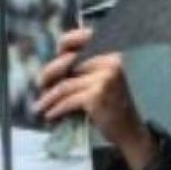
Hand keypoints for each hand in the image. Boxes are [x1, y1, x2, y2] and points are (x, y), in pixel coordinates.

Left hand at [35, 27, 156, 169]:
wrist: (130, 131)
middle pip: (69, 63)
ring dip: (49, 97)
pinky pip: (68, 100)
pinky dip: (56, 108)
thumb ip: (84, 71)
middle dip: (50, 75)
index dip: (67, 41)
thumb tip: (51, 68)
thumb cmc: (113, 109)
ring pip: (65, 85)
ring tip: (40, 106)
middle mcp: (110, 63)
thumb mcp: (102, 83)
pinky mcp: (96, 96)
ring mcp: (104, 79)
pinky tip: (50, 114)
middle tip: (40, 86)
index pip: (86, 37)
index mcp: (112, 56)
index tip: (55, 52)